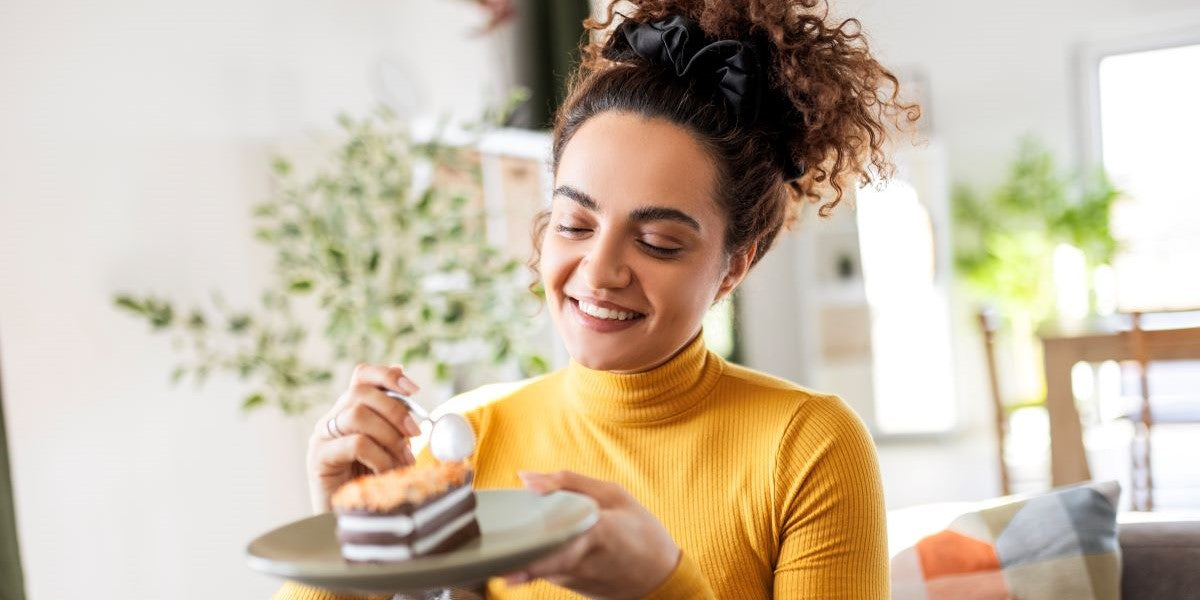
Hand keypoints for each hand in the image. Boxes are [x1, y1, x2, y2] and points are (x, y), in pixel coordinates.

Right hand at [307, 363, 423, 512]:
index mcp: (350, 409)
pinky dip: (380, 456)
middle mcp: (332, 418)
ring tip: (403, 460)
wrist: (352, 520)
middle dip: (395, 409)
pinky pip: (355, 444)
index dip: (387, 375)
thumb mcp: (391, 447)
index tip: (414, 389)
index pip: (362, 375)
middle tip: (416, 432)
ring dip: (390, 437)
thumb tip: (409, 389)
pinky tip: (387, 472)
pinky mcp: (319, 458)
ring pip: (358, 415)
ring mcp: (322, 437)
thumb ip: (396, 422)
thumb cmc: (373, 483)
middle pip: (360, 391)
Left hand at [500, 471, 680, 599]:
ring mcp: (568, 579)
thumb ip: (569, 482)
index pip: (547, 542)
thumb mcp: (614, 495)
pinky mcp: (566, 587)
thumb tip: (526, 477)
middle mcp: (576, 562)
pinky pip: (541, 564)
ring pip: (532, 557)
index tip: (497, 541)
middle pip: (528, 551)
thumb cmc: (642, 533)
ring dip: (523, 541)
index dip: (518, 542)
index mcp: (593, 533)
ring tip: (522, 519)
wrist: (660, 580)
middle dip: (509, 539)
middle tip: (491, 524)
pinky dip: (537, 549)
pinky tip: (544, 535)